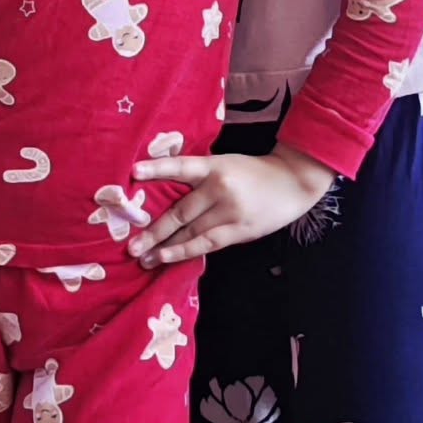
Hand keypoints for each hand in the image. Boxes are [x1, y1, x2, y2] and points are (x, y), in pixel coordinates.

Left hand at [127, 143, 336, 265]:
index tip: (133, 172)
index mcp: (214, 166)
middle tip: (130, 245)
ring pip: (191, 233)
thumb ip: (199, 176)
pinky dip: (185, 252)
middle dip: (153, 231)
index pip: (181, 166)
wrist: (291, 182)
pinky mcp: (239, 230)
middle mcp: (219, 188)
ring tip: (143, 258)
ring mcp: (229, 211)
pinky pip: (207, 244)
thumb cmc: (251, 172)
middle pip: (180, 212)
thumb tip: (164, 195)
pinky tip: (168, 258)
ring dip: (164, 247)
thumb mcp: (224, 163)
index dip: (157, 169)